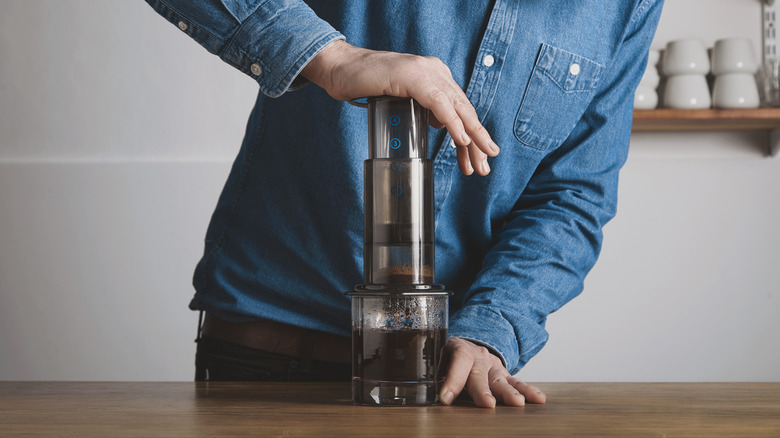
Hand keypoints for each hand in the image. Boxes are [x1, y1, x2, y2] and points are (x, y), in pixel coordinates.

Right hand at [301, 40, 498, 175]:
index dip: (471, 136)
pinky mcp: (412, 76)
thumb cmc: (366, 84)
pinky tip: (461, 139)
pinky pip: (438, 102)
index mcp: (436, 76)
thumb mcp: (403, 99)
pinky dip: (452, 122)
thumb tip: (439, 125)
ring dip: (472, 136)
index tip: (476, 159)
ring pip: (457, 107)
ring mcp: (425, 72)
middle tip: (484, 166)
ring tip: (481, 158)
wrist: (339, 68)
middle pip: (464, 110)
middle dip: (477, 141)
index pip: (460, 109)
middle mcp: (435, 71)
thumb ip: (423, 108)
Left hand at [439, 337, 546, 407]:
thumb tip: (427, 395)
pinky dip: (528, 391)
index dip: (452, 379)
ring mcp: (494, 366)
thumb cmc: (450, 358)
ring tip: (517, 403)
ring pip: (501, 380)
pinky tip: (538, 399)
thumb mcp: (438, 360)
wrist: (469, 345)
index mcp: (459, 349)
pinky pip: (517, 383)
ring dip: (509, 393)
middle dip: (483, 391)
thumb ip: (435, 375)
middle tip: (487, 404)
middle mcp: (479, 357)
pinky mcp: (506, 375)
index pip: (458, 361)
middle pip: (480, 375)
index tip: (445, 398)